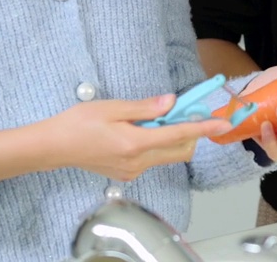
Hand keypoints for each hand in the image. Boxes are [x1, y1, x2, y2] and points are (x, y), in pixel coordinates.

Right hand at [47, 94, 232, 180]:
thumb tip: (172, 103)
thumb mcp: (112, 107)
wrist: (54, 147)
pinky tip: (139, 130)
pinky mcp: (127, 174)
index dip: (203, 128)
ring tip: (153, 117)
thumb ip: (145, 107)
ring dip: (171, 137)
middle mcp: (138, 163)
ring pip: (167, 155)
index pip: (178, 135)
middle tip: (183, 110)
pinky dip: (157, 144)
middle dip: (189, 132)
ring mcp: (133, 172)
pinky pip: (152, 159)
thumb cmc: (78, 122)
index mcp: (135, 144)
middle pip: (179, 151)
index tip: (222, 124)